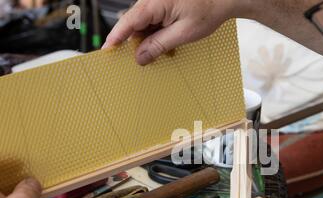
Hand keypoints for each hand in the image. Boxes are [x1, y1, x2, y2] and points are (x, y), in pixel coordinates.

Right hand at [102, 0, 249, 64]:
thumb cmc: (208, 10)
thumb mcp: (184, 33)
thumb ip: (159, 45)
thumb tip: (141, 57)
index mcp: (154, 3)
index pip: (127, 22)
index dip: (116, 38)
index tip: (107, 51)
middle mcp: (151, 0)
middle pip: (133, 24)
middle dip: (137, 42)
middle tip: (144, 60)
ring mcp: (156, 2)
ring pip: (143, 24)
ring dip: (149, 39)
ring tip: (165, 48)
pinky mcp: (162, 5)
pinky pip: (152, 21)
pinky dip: (156, 33)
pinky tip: (167, 41)